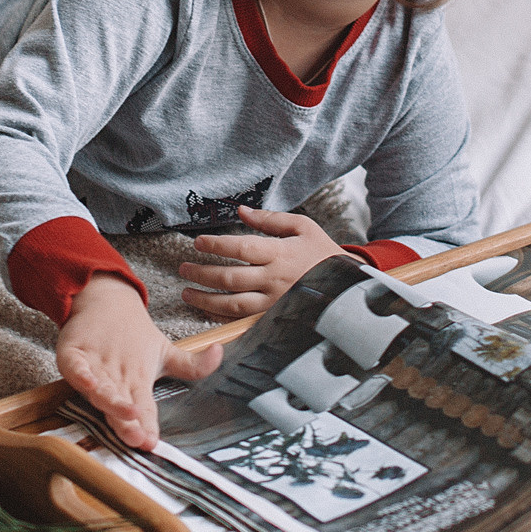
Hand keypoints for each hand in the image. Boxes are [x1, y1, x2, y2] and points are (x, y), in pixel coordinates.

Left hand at [53, 273, 222, 449]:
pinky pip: (75, 368)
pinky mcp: (72, 356)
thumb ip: (193, 365)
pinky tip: (88, 381)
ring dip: (110, 402)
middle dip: (127, 423)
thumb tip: (221, 352)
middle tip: (136, 437)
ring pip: (100, 390)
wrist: (103, 306)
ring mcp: (91, 371)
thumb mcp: (165, 353)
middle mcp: (113, 385)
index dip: (147, 426)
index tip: (152, 442)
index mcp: (135, 389)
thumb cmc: (132, 339)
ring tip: (125, 412)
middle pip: (120, 406)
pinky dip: (80, 375)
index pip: (144, 411)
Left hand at [178, 206, 347, 319]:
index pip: (241, 248)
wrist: (347, 286)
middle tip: (183, 268)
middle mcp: (275, 279)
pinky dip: (222, 316)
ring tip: (187, 292)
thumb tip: (241, 211)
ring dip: (205, 299)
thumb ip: (270, 219)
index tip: (198, 242)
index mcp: (280, 254)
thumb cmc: (322, 253)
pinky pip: (243, 320)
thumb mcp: (302, 227)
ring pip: (232, 303)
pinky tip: (208, 310)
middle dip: (201, 273)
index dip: (216, 245)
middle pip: (230, 277)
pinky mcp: (274, 317)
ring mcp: (274, 302)